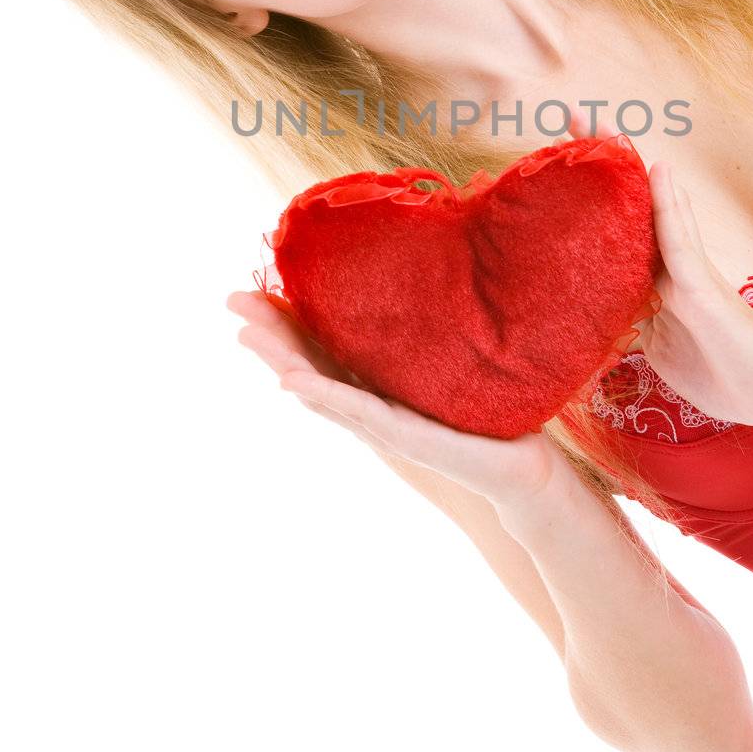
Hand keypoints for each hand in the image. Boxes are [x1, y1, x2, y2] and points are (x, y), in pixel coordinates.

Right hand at [226, 288, 581, 513]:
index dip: (282, 320)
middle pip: (305, 365)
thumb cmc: (481, 414)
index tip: (250, 288)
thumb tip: (404, 284)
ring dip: (280, 362)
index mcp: (374, 384)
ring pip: (319, 389)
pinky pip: (359, 412)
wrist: (521, 466)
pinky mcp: (406, 438)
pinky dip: (324, 397)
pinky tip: (294, 382)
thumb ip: (416, 337)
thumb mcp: (441, 367)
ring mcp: (382, 426)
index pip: (317, 347)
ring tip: (247, 336)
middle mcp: (369, 407)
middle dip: (267, 334)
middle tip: (231, 301)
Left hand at [568, 111, 752, 429]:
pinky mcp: (701, 291)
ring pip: (650, 212)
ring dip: (626, 167)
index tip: (562, 154)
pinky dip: (667, 208)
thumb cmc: (724, 371)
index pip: (616, 228)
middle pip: (628, 206)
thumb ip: (642, 323)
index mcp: (654, 280)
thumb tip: (609, 315)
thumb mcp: (665, 347)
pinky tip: (657, 172)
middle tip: (571, 114)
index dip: (589, 192)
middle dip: (602, 160)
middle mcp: (668, 267)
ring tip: (601, 126)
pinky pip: (678, 245)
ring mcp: (686, 275)